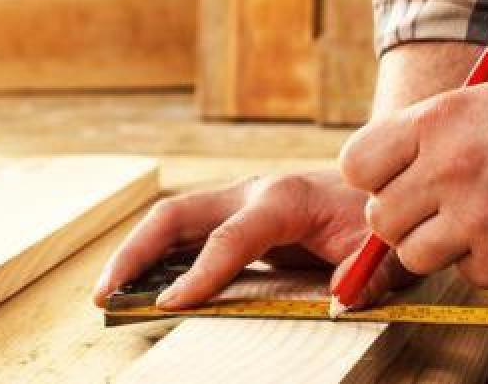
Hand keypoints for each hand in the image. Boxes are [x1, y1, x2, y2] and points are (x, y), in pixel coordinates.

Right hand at [92, 171, 414, 308]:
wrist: (378, 181)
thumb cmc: (375, 215)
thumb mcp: (382, 248)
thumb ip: (366, 275)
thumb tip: (340, 300)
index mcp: (282, 199)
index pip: (229, 239)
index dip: (199, 274)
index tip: (170, 306)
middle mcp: (250, 193)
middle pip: (177, 215)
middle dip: (136, 252)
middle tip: (105, 293)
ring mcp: (237, 202)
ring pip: (172, 220)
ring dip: (136, 253)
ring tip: (107, 294)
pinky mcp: (234, 216)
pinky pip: (186, 233)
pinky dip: (157, 257)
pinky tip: (140, 286)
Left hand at [340, 82, 487, 287]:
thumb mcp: (485, 103)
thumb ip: (426, 135)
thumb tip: (376, 174)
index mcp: (438, 120)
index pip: (356, 164)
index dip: (372, 177)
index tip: (393, 181)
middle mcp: (449, 168)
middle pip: (379, 217)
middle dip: (405, 217)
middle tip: (442, 206)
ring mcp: (475, 218)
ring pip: (412, 254)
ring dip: (438, 245)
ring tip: (480, 219)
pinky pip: (462, 273)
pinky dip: (483, 261)